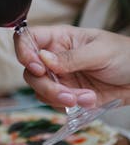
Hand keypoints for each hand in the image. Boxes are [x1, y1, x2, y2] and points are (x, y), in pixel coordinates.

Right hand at [13, 24, 129, 108]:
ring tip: (86, 98)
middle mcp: (54, 58)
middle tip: (66, 94)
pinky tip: (90, 100)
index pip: (29, 39)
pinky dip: (70, 106)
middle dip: (46, 86)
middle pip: (30, 71)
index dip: (24, 51)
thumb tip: (43, 59)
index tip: (37, 67)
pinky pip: (55, 103)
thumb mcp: (100, 52)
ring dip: (59, 98)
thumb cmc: (125, 55)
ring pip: (40, 90)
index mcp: (60, 38)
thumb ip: (71, 57)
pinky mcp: (68, 95)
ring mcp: (60, 77)